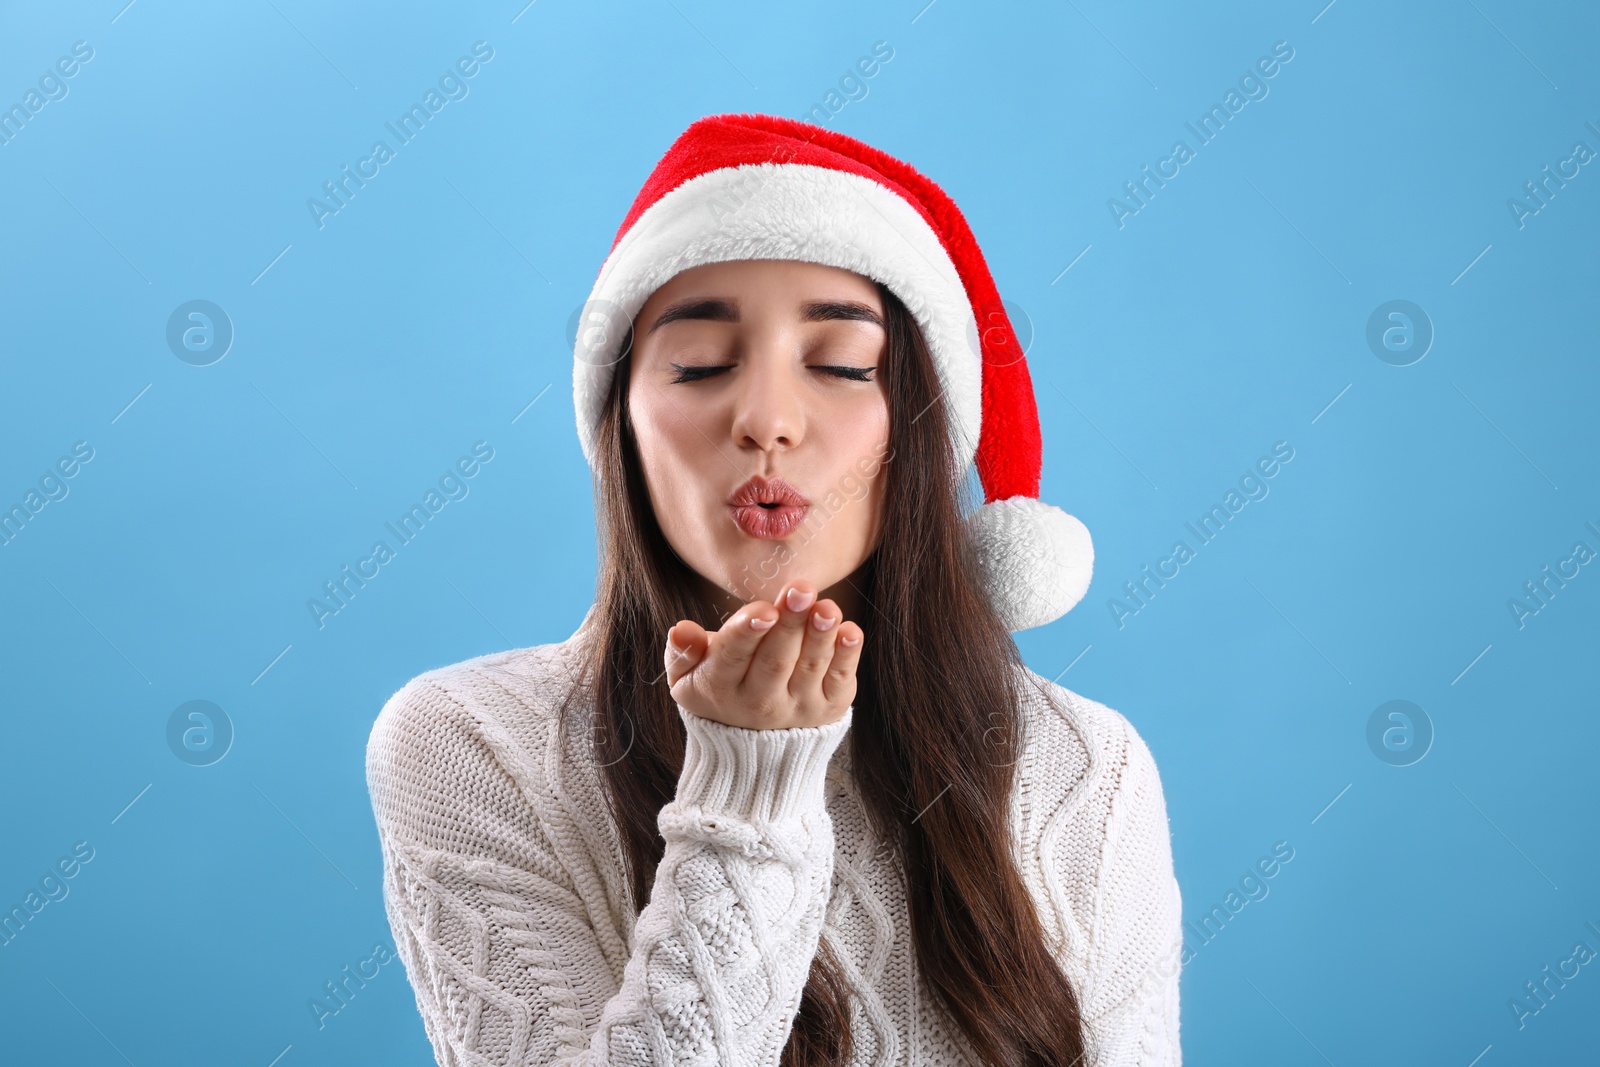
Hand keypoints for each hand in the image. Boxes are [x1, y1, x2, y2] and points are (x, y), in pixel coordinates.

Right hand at [664, 579, 862, 729]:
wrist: (751, 743)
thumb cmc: (718, 685)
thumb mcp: (686, 675)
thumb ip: (682, 651)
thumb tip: (680, 630)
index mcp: (719, 688)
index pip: (732, 656)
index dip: (748, 632)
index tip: (764, 609)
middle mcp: (759, 704)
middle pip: (776, 660)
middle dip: (790, 623)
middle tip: (801, 589)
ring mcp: (797, 708)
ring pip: (810, 669)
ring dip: (821, 636)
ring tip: (827, 607)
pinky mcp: (827, 709)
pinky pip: (839, 682)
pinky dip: (847, 657)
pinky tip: (850, 631)